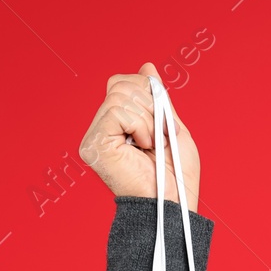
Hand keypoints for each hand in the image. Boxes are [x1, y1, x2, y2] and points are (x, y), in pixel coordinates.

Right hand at [78, 61, 200, 210]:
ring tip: (151, 145)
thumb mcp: (173, 127)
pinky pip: (117, 111)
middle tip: (159, 136)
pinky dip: (139, 125)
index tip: (163, 121)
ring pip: (120, 95)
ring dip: (147, 119)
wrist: (175, 204)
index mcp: (118, 124)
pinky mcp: (93, 144)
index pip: (124, 83)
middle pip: (121, 84)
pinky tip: (143, 147)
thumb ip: (158, 99)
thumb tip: (148, 67)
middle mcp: (102, 129)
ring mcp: (95, 136)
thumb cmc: (177, 176)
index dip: (148, 92)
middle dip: (150, 104)